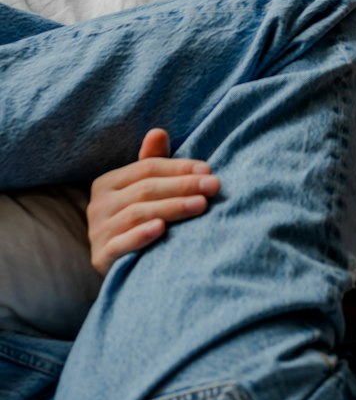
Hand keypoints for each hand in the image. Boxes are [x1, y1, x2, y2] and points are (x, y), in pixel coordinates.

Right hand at [86, 128, 219, 274]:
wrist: (123, 267)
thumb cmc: (141, 221)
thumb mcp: (145, 190)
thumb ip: (153, 162)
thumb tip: (158, 132)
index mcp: (107, 183)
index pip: (147, 168)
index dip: (179, 167)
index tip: (209, 170)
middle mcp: (97, 205)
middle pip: (146, 189)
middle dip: (183, 186)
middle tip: (214, 186)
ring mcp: (98, 231)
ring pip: (138, 213)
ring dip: (172, 207)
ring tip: (201, 205)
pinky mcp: (101, 257)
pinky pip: (121, 244)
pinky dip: (141, 235)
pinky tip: (162, 229)